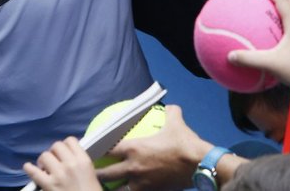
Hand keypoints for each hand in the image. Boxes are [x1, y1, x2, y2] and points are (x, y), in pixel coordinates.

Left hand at [23, 137, 101, 190]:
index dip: (65, 145)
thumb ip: (79, 162)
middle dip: (54, 152)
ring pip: (45, 156)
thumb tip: (66, 156)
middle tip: (54, 160)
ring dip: (43, 161)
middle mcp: (70, 164)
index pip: (70, 140)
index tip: (63, 152)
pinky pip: (34, 172)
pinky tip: (28, 167)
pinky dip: (29, 168)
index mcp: (83, 160)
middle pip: (56, 146)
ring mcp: (58, 174)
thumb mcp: (90, 172)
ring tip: (44, 167)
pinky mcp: (48, 185)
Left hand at [96, 105, 212, 190]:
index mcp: (134, 148)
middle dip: (96, 174)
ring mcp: (140, 183)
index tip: (90, 149)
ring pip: (116, 190)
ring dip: (110, 188)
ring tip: (103, 188)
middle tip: (91, 173)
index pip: (108, 149)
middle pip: (106, 174)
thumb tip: (169, 107)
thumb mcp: (176, 122)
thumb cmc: (185, 143)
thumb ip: (170, 113)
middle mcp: (133, 167)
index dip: (96, 149)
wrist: (199, 165)